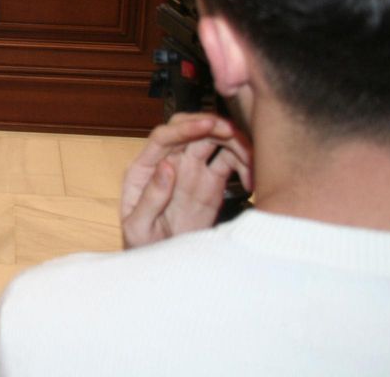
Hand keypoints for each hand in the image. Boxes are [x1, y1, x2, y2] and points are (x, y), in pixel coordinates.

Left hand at [120, 113, 252, 248]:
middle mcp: (168, 163)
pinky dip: (243, 163)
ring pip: (212, 141)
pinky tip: (251, 180)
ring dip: (232, 142)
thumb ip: (150, 198)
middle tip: (233, 132)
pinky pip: (228, 162)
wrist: (163, 265)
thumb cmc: (142, 246)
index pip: (163, 136)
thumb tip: (166, 167)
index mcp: (144, 169)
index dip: (186, 127)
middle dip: (211, 125)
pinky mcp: (210, 183)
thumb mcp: (138, 227)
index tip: (208, 124)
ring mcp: (190, 171)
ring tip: (250, 159)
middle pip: (189, 130)